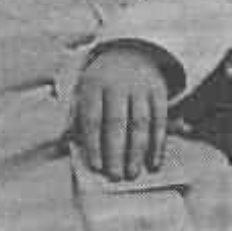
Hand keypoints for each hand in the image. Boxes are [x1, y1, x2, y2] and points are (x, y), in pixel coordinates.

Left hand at [75, 45, 169, 179]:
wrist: (130, 54)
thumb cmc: (101, 88)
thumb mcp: (85, 95)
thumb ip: (76, 122)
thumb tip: (71, 153)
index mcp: (93, 85)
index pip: (92, 117)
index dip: (93, 143)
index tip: (95, 167)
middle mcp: (118, 83)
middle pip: (117, 121)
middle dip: (116, 151)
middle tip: (115, 176)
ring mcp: (140, 86)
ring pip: (140, 121)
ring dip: (138, 150)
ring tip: (133, 173)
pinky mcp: (159, 91)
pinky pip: (160, 119)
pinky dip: (158, 143)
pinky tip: (154, 162)